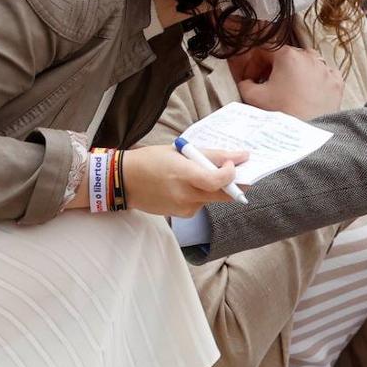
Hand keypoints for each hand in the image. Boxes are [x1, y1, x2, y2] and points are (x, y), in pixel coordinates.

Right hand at [121, 144, 248, 216]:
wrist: (125, 182)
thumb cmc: (151, 160)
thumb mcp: (181, 151)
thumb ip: (212, 155)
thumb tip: (241, 156)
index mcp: (184, 174)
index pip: (217, 181)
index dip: (230, 173)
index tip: (232, 163)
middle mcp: (185, 195)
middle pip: (222, 195)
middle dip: (233, 185)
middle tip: (235, 172)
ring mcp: (183, 208)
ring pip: (212, 199)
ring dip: (213, 188)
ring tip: (196, 174)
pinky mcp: (181, 215)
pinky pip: (200, 204)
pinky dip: (200, 194)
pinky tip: (185, 185)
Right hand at [235, 45, 343, 119]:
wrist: (307, 133)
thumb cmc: (280, 112)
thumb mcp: (253, 97)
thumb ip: (245, 84)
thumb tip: (247, 82)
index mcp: (287, 55)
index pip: (265, 50)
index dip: (255, 64)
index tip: (253, 78)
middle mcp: (308, 56)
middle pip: (287, 56)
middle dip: (275, 68)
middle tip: (269, 85)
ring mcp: (325, 68)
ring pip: (306, 64)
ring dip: (296, 73)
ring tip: (289, 90)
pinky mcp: (336, 82)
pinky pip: (323, 75)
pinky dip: (315, 81)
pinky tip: (307, 94)